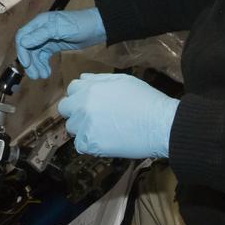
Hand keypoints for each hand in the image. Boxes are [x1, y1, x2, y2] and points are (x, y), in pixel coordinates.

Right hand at [15, 9, 106, 79]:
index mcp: (40, 23)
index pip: (22, 36)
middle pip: (28, 47)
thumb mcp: (60, 29)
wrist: (97, 27)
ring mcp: (47, 38)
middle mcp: (40, 30)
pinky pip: (43, 56)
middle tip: (35, 76)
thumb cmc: (79, 25)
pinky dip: (43, 64)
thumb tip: (23, 43)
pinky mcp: (54, 45)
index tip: (27, 64)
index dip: (22, 51)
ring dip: (36, 65)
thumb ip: (41, 35)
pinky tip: (47, 72)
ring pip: (35, 53)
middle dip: (30, 62)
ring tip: (43, 76)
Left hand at [58, 73, 178, 158]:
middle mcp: (82, 106)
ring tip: (102, 131)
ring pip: (71, 128)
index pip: (71, 89)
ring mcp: (84, 126)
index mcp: (90, 88)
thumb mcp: (122, 80)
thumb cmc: (145, 100)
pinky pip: (80, 145)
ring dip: (82, 129)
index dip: (80, 95)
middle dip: (75, 111)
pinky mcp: (90, 144)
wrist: (159, 124)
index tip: (90, 102)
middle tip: (92, 117)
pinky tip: (104, 141)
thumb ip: (98, 80)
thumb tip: (83, 79)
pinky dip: (89, 145)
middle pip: (65, 109)